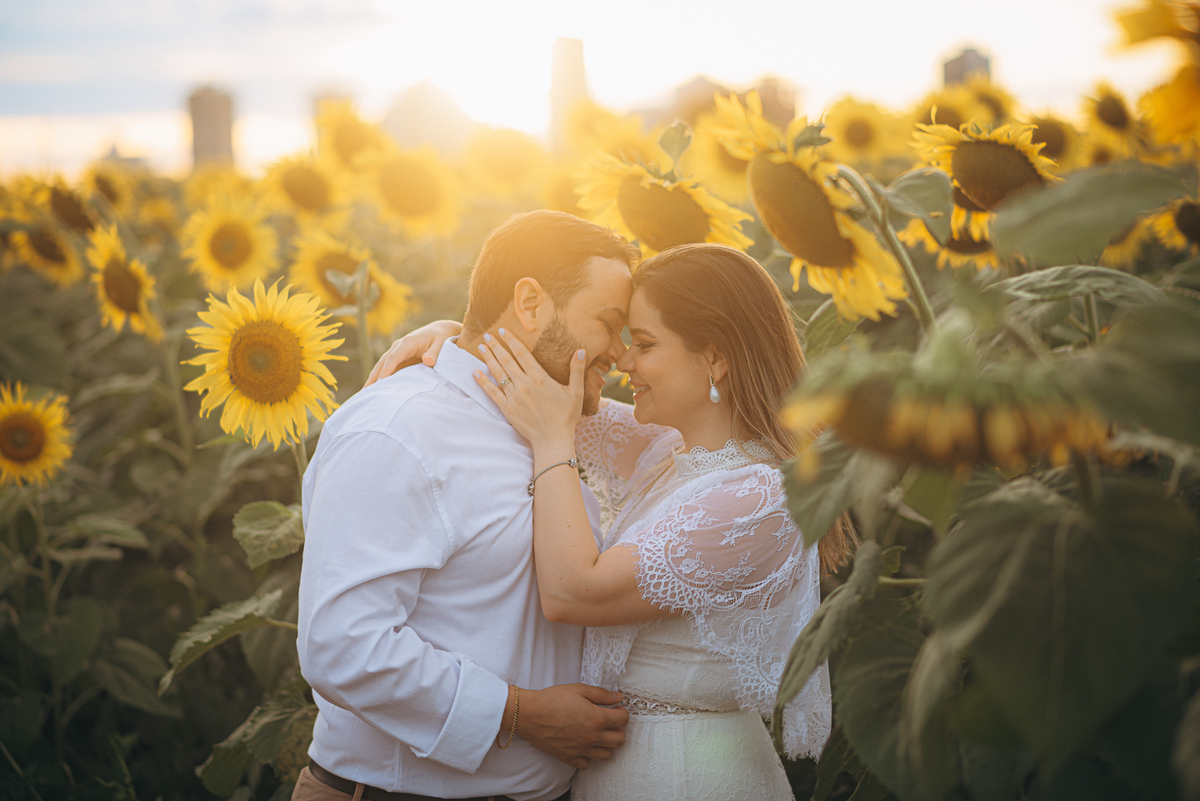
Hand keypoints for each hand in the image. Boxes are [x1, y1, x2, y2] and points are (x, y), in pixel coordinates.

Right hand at [364, 320, 461, 386]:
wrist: (440, 331)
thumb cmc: (441, 338)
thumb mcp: (441, 343)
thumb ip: (434, 352)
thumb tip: (428, 361)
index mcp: (408, 342)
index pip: (394, 357)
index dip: (387, 368)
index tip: (381, 380)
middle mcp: (399, 346)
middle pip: (383, 361)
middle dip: (374, 375)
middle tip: (367, 390)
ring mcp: (397, 352)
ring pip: (382, 365)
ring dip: (374, 377)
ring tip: (366, 392)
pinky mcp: (399, 358)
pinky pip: (387, 368)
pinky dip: (380, 377)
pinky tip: (375, 388)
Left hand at [474, 329, 584, 450]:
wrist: (553, 439)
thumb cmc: (566, 416)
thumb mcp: (576, 392)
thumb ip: (577, 370)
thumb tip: (582, 350)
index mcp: (539, 377)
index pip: (522, 353)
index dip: (511, 340)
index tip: (503, 331)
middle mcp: (524, 384)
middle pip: (507, 360)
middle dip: (496, 346)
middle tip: (487, 336)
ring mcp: (514, 396)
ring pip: (498, 373)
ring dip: (489, 359)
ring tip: (481, 347)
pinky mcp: (507, 409)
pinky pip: (492, 392)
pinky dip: (483, 382)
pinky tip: (475, 372)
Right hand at [516, 684, 627, 769]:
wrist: (530, 714)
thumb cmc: (553, 699)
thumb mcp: (580, 690)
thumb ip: (602, 694)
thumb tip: (618, 697)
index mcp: (597, 719)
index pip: (623, 720)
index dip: (622, 712)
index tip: (615, 708)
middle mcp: (592, 737)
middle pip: (619, 740)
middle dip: (618, 729)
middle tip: (609, 721)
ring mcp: (581, 750)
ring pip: (607, 755)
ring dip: (607, 744)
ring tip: (598, 733)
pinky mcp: (569, 757)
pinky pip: (587, 763)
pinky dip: (589, 756)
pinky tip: (584, 744)